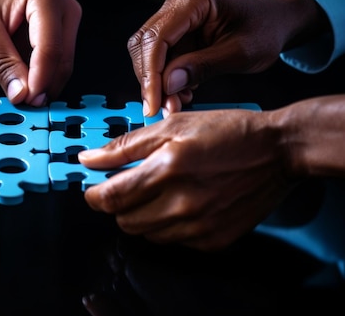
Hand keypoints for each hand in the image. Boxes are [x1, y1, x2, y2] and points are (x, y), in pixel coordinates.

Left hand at [0, 0, 80, 105]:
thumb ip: (1, 63)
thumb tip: (22, 95)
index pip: (49, 48)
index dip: (39, 79)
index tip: (26, 101)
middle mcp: (63, 7)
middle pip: (61, 58)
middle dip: (43, 86)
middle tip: (21, 105)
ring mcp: (65, 21)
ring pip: (62, 66)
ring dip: (43, 85)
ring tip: (19, 97)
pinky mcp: (60, 34)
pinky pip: (56, 65)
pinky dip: (41, 80)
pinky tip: (23, 87)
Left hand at [78, 108, 296, 250]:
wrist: (277, 151)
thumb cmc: (227, 132)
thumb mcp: (172, 126)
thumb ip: (126, 145)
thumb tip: (89, 158)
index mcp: (168, 169)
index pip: (111, 197)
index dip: (94, 195)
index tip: (93, 189)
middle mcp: (182, 203)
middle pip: (124, 220)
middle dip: (118, 203)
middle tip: (130, 185)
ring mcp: (199, 226)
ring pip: (146, 233)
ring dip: (142, 214)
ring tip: (159, 191)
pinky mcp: (213, 240)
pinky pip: (172, 240)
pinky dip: (167, 225)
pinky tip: (180, 203)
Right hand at [127, 0, 323, 117]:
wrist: (276, 21)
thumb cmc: (265, 30)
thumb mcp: (242, 53)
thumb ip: (204, 66)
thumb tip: (167, 84)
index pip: (158, 38)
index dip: (152, 74)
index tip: (154, 104)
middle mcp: (177, 3)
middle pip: (145, 44)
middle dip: (151, 80)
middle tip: (163, 110)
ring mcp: (173, 16)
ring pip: (146, 53)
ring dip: (156, 82)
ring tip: (177, 103)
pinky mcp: (174, 32)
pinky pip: (159, 58)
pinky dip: (165, 80)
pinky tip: (183, 93)